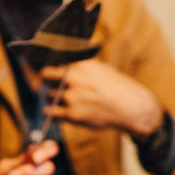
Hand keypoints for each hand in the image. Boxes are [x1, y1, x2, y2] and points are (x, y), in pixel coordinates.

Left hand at [40, 60, 161, 137]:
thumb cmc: (117, 87)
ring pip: (47, 94)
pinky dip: (50, 111)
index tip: (48, 68)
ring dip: (51, 96)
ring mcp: (70, 97)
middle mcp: (73, 79)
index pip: (52, 60)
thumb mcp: (100, 68)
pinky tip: (54, 110)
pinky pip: (50, 112)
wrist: (130, 107)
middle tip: (48, 82)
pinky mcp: (72, 114)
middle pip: (44, 75)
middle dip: (45, 79)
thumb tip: (67, 59)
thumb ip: (81, 65)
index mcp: (80, 65)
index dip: (49, 64)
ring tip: (59, 98)